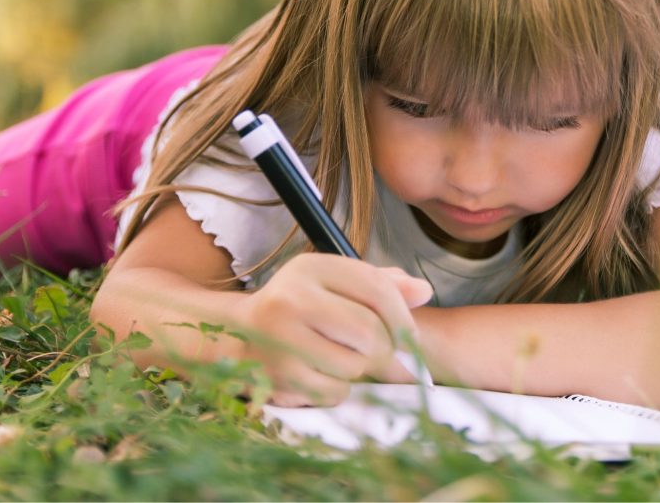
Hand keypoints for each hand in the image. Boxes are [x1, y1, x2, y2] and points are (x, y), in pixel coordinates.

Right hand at [235, 254, 431, 406]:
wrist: (236, 335)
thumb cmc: (299, 307)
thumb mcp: (334, 284)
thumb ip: (381, 284)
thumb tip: (424, 292)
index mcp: (312, 267)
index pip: (378, 289)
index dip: (403, 317)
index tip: (408, 334)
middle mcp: (292, 298)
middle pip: (370, 332)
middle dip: (387, 349)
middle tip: (384, 354)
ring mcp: (281, 338)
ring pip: (355, 365)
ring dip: (360, 369)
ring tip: (341, 357)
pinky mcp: (278, 375)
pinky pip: (335, 391)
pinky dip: (339, 388)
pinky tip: (322, 372)